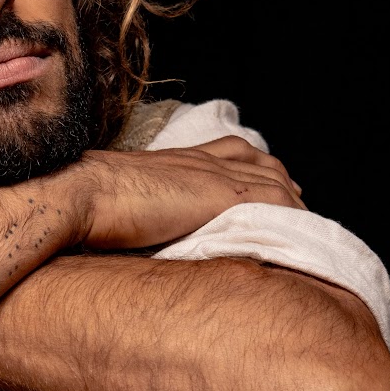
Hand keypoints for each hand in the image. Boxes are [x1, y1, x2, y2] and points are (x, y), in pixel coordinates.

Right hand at [78, 135, 305, 248]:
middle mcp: (197, 160)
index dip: (252, 164)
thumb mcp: (115, 202)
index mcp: (173, 160)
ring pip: (274, 181)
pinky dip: (293, 219)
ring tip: (308, 231)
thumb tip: (130, 236)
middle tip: (299, 206)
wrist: (81, 193)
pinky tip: (300, 240)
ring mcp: (211, 175)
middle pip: (258, 160)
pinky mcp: (220, 195)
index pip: (227, 150)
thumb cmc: (84, 202)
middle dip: (282, 181)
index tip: (268, 181)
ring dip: (294, 206)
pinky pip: (275, 202)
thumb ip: (135, 212)